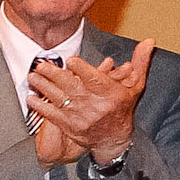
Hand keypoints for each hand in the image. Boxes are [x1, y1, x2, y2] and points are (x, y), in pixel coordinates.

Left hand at [31, 43, 153, 165]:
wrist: (114, 139)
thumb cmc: (123, 108)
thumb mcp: (135, 85)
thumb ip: (139, 62)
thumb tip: (149, 41)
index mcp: (111, 94)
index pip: (95, 80)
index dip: (82, 70)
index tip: (71, 60)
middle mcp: (95, 105)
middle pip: (72, 87)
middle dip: (55, 75)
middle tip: (41, 65)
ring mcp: (80, 117)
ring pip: (59, 99)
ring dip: (44, 88)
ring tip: (32, 77)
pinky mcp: (69, 126)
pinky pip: (52, 115)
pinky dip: (40, 107)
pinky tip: (30, 98)